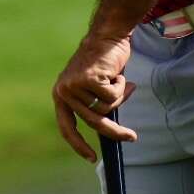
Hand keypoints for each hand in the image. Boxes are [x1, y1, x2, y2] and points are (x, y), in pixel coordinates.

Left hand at [52, 31, 137, 162]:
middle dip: (115, 132)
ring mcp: (75, 85)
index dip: (78, 145)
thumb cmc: (102, 62)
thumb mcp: (92, 87)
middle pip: (93, 121)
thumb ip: (93, 105)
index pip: (66, 127)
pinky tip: (117, 73)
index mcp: (61, 95)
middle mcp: (64, 91)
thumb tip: (108, 132)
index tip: (90, 158)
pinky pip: (113, 96)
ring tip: (118, 79)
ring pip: (106, 107)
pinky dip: (121, 86)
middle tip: (132, 137)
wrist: (106, 35)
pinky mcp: (89, 79)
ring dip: (119, 96)